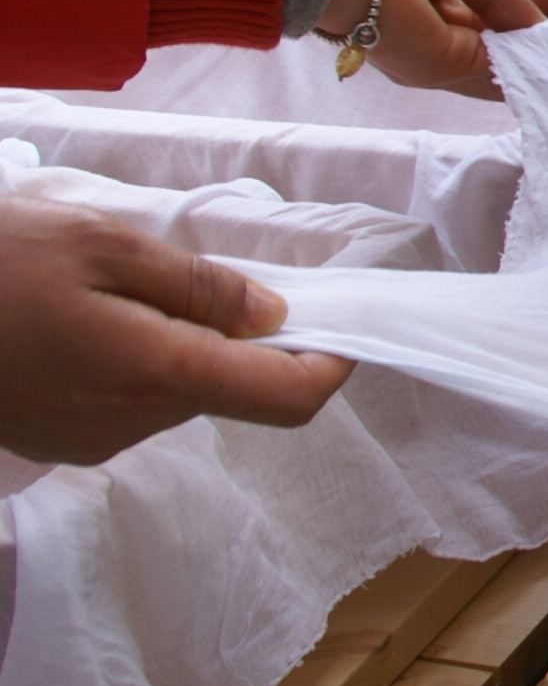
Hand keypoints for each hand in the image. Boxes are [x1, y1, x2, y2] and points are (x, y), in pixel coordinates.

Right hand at [0, 198, 352, 464]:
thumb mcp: (100, 245)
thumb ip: (196, 285)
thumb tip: (274, 318)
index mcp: (156, 372)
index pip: (285, 399)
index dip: (332, 366)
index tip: (349, 326)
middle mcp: (132, 422)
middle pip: (231, 390)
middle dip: (247, 340)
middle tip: (221, 278)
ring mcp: (92, 439)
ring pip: (179, 393)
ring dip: (183, 344)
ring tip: (123, 285)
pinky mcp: (59, 440)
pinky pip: (128, 402)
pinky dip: (137, 359)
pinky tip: (88, 316)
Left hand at [322, 0, 547, 100]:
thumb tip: (537, 23)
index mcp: (429, 4)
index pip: (485, 15)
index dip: (522, 6)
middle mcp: (432, 39)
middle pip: (498, 45)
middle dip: (535, 23)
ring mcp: (436, 59)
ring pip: (503, 64)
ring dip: (539, 45)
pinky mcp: (441, 68)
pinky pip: (499, 73)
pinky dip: (531, 61)